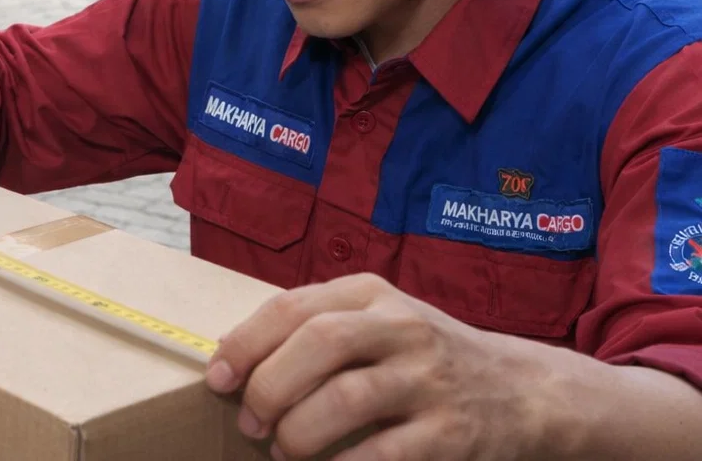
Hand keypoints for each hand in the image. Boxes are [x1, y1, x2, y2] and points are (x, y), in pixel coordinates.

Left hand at [207, 273, 556, 460]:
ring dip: (299, 431)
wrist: (524, 391)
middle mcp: (403, 327)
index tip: (216, 378)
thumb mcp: (376, 321)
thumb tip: (231, 360)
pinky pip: (383, 455)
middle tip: (249, 421)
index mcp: (372, 294)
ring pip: (347, 399)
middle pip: (318, 344)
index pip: (294, 307)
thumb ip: (314, 328)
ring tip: (282, 449)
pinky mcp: (452, 435)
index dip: (246, 344)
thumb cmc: (423, 358)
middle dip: (269, 387)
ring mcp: (430, 380)